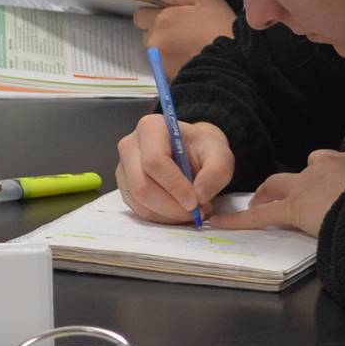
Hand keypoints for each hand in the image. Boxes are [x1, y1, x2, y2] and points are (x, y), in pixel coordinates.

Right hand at [115, 115, 233, 222]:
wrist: (191, 153)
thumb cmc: (202, 150)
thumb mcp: (220, 154)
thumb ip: (217, 171)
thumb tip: (200, 195)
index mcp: (151, 128)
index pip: (154, 161)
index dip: (175, 186)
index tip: (195, 202)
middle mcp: (130, 146)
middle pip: (142, 185)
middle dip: (172, 206)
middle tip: (197, 212)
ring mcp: (124, 168)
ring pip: (139, 201)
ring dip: (168, 214)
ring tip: (192, 211)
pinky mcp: (125, 187)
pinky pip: (138, 210)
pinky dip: (162, 217)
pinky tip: (179, 211)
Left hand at [133, 0, 235, 76]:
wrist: (232, 64)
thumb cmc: (222, 29)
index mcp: (163, 19)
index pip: (140, 15)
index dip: (154, 15)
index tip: (170, 18)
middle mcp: (156, 40)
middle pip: (147, 34)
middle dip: (159, 32)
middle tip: (182, 33)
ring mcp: (159, 61)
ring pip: (154, 50)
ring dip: (165, 48)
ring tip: (188, 48)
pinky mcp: (166, 76)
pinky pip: (162, 66)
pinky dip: (172, 62)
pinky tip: (190, 59)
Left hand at [208, 147, 344, 235]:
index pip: (324, 163)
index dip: (318, 175)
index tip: (319, 186)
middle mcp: (321, 168)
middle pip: (296, 173)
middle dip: (284, 184)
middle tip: (277, 195)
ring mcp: (305, 186)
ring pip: (276, 186)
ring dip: (264, 195)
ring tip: (254, 205)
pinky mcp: (293, 208)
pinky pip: (261, 216)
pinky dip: (238, 220)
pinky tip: (220, 223)